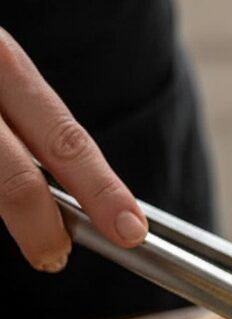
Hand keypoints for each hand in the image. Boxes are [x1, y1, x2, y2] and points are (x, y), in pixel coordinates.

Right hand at [0, 29, 147, 270]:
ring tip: (16, 220)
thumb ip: (23, 123)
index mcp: (2, 61)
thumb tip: (67, 201)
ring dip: (2, 212)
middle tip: (55, 257)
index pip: (63, 139)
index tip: (131, 229)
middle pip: (15, 179)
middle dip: (41, 230)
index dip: (101, 191)